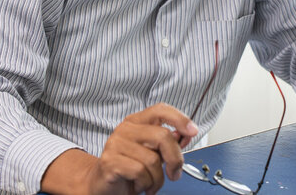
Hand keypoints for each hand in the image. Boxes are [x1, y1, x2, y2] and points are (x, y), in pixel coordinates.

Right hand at [41, 103, 197, 194]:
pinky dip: (146, 184)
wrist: (102, 185)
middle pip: (163, 136)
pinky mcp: (110, 161)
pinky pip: (140, 172)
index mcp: (137, 121)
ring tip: (151, 183)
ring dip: (157, 178)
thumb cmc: (129, 168)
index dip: (180, 118)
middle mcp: (126, 129)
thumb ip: (167, 142)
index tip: (193, 131)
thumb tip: (184, 135)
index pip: (161, 109)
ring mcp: (116, 144)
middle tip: (175, 173)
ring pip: (153, 160)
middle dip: (175, 159)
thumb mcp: (152, 152)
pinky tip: (140, 186)